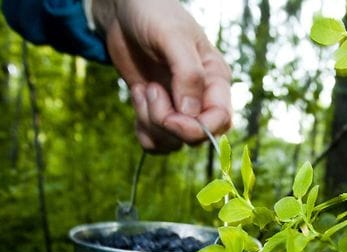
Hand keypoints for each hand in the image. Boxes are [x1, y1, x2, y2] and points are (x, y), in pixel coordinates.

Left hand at [92, 0, 232, 151]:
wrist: (125, 12)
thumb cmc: (154, 15)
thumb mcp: (173, 37)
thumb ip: (188, 74)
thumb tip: (191, 114)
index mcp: (215, 80)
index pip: (221, 121)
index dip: (196, 128)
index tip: (170, 116)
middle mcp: (201, 98)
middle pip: (195, 136)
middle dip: (167, 124)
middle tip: (149, 90)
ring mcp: (178, 108)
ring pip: (172, 143)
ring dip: (150, 121)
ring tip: (143, 88)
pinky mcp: (156, 112)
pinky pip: (154, 142)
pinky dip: (141, 128)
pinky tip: (137, 95)